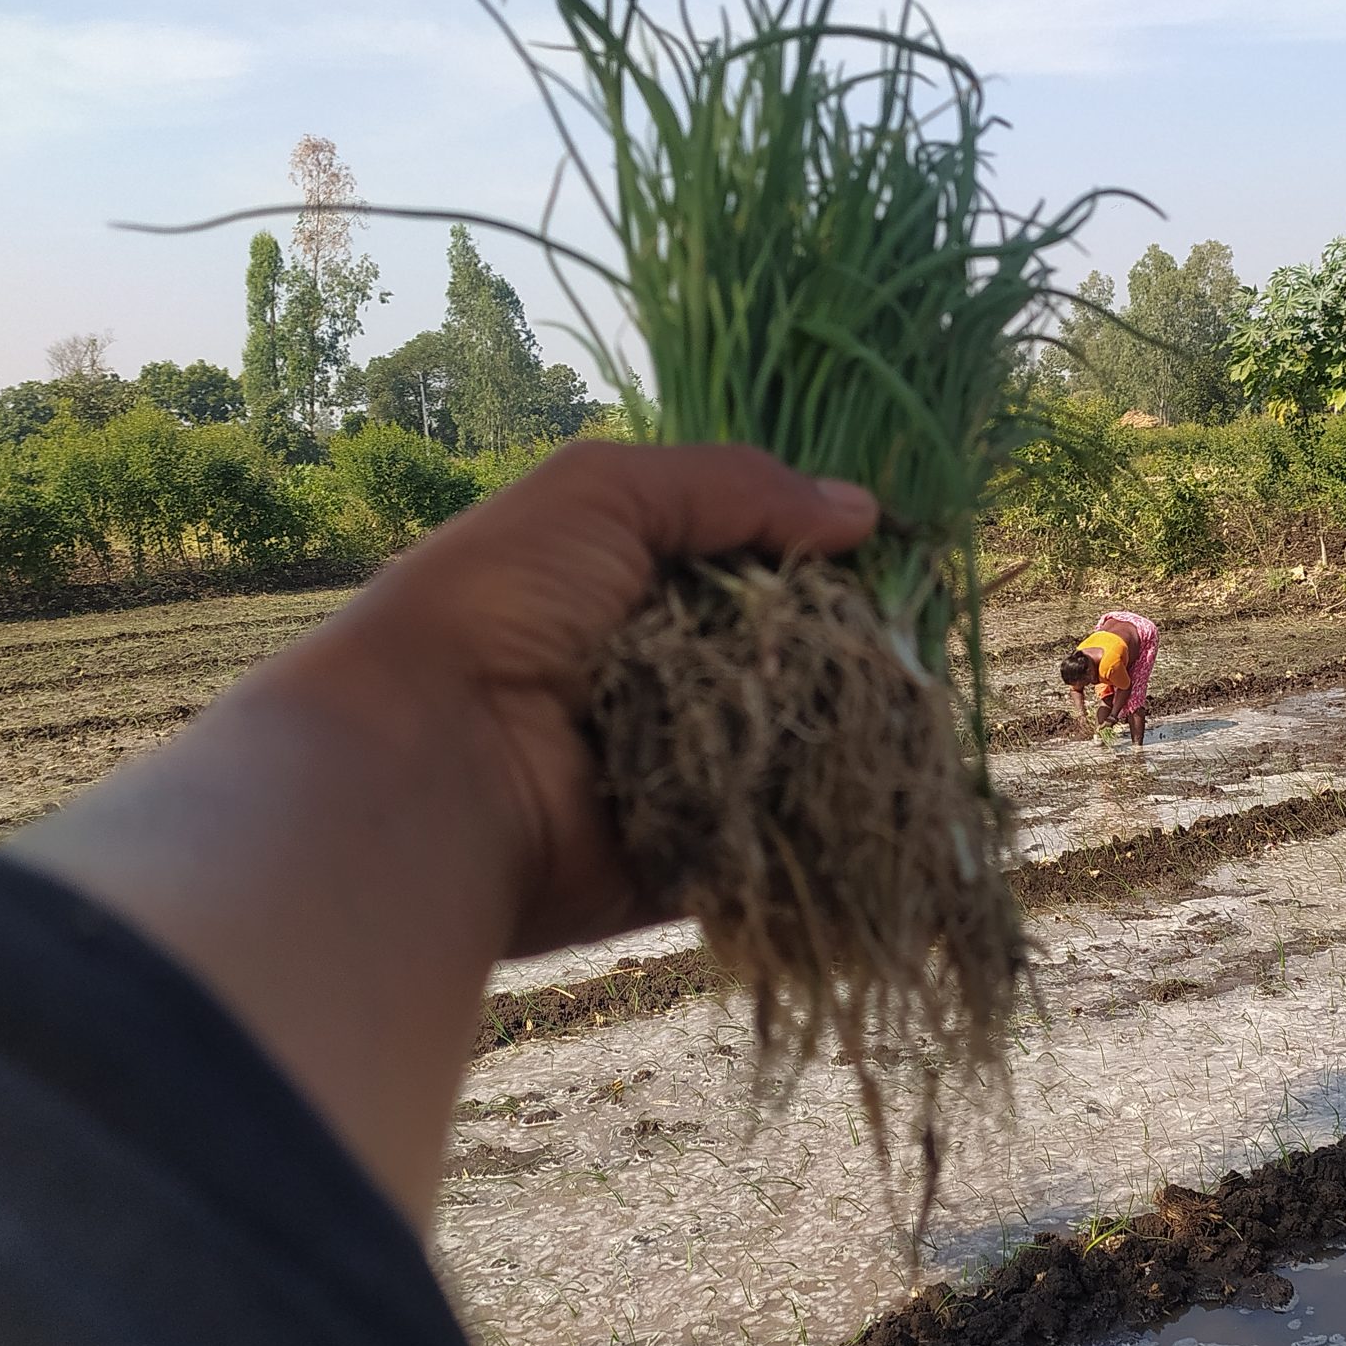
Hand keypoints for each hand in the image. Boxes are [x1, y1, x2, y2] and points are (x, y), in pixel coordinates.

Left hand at [11, 442, 877, 1225]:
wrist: (431, 762)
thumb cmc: (500, 604)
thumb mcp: (605, 493)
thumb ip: (735, 486)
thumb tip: (863, 510)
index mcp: (637, 590)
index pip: (761, 571)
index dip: (827, 566)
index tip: (898, 563)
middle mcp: (662, 679)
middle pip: (791, 662)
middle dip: (849, 657)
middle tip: (914, 652)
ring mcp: (677, 773)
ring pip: (796, 751)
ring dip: (845, 741)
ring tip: (913, 725)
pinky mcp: (684, 859)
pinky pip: (774, 840)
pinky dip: (818, 825)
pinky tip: (882, 800)